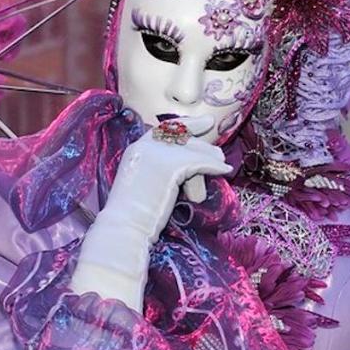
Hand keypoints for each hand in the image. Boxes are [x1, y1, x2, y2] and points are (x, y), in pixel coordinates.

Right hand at [67, 116, 231, 312]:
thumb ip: (154, 171)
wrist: (125, 226)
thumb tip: (180, 168)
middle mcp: (144, 147)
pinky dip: (213, 166)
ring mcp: (156, 155)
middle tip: (213, 128)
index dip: (180, 126)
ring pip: (190, 149)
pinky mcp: (170, 167)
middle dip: (197, 132)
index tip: (197, 123)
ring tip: (222, 162)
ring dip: (209, 155)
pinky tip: (224, 170)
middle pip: (177, 135)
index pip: (160, 130)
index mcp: (134, 151)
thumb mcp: (141, 184)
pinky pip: (198, 163)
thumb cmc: (131, 216)